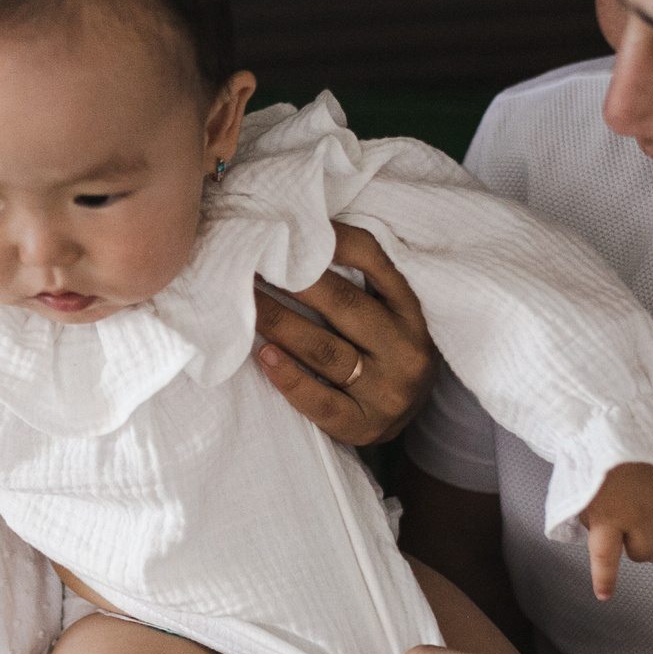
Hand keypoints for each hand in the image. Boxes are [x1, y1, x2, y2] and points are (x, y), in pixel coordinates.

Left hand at [253, 223, 436, 445]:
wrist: (404, 420)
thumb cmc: (382, 356)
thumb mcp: (387, 315)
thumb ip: (356, 283)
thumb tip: (294, 239)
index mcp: (410, 312)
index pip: (372, 258)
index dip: (330, 239)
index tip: (287, 227)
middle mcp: (405, 348)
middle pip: (343, 304)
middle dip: (290, 280)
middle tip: (248, 262)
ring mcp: (387, 391)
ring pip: (325, 350)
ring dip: (278, 323)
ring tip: (242, 304)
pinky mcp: (364, 426)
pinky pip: (321, 401)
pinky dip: (289, 378)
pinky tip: (263, 356)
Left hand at [582, 462, 652, 598]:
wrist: (614, 414)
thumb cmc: (592, 450)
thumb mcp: (577, 489)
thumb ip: (589, 516)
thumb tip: (599, 534)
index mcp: (607, 518)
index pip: (606, 562)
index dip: (606, 581)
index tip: (605, 593)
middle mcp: (638, 516)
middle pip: (645, 552)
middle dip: (639, 553)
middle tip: (634, 546)